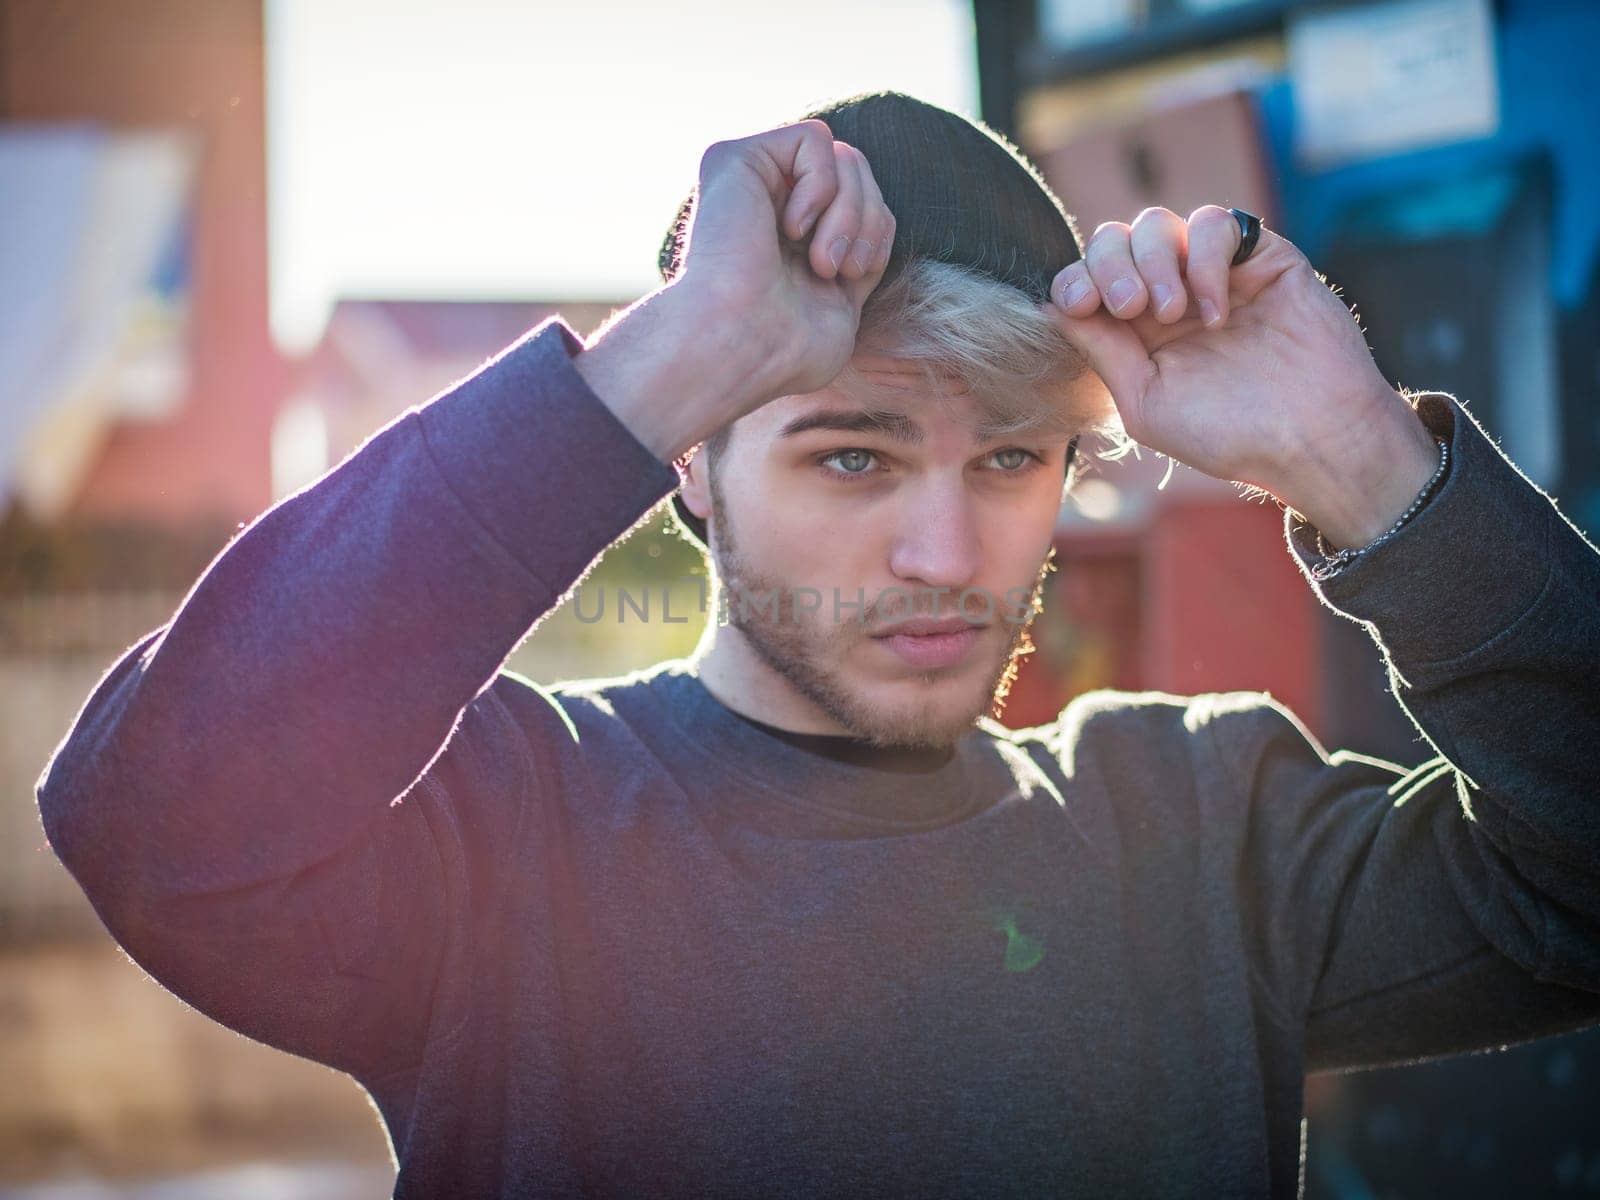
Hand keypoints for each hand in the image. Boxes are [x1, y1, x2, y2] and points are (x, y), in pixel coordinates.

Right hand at [574, 120, 895, 463]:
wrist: (741, 349)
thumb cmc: (786, 350)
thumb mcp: (844, 300)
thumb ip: (857, 251)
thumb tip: (876, 215)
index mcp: (789, 238)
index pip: (864, 202)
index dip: (876, 233)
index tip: (855, 276)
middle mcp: (767, 204)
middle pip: (858, 171)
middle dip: (869, 220)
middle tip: (840, 268)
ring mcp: (750, 180)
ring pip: (844, 156)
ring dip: (849, 213)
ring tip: (819, 261)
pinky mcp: (734, 157)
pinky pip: (813, 137)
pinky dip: (821, 185)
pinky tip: (792, 229)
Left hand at [1042, 206, 1438, 546]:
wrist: (1314, 438)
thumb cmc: (1231, 434)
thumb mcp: (1147, 402)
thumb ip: (1103, 352)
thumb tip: (1052, 306)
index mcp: (1134, 332)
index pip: (1085, 280)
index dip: (1073, 280)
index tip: (1080, 304)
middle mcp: (1168, 295)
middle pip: (1113, 241)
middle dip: (1109, 265)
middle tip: (1131, 308)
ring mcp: (1213, 273)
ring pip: (1156, 223)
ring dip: (1152, 260)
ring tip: (1175, 314)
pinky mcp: (1260, 257)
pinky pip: (1215, 223)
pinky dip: (1203, 258)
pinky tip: (1215, 310)